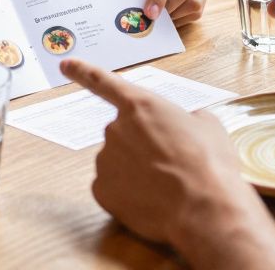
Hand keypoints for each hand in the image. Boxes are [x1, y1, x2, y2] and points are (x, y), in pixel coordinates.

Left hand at [60, 59, 274, 267]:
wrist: (203, 209)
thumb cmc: (209, 165)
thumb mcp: (208, 126)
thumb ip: (187, 117)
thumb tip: (186, 125)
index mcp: (140, 105)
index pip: (104, 82)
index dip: (83, 72)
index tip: (64, 64)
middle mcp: (115, 128)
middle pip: (123, 133)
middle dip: (142, 145)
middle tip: (170, 162)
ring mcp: (105, 160)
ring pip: (118, 161)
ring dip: (136, 170)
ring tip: (166, 184)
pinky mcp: (101, 190)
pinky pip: (112, 187)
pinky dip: (128, 193)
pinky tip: (151, 199)